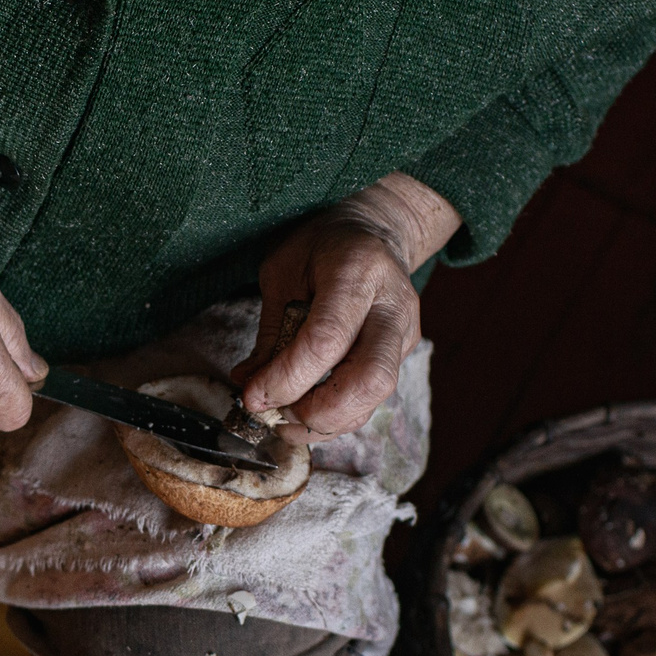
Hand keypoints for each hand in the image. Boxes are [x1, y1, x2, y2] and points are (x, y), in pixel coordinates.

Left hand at [239, 173, 460, 442]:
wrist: (374, 233)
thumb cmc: (321, 248)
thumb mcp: (281, 273)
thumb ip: (270, 332)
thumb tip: (250, 385)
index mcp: (358, 271)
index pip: (326, 340)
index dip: (287, 378)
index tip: (253, 397)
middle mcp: (392, 305)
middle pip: (370, 379)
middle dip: (319, 412)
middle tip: (278, 416)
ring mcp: (405, 332)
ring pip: (377, 397)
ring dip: (327, 422)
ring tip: (286, 422)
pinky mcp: (404, 353)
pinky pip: (373, 397)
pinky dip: (337, 416)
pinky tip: (306, 414)